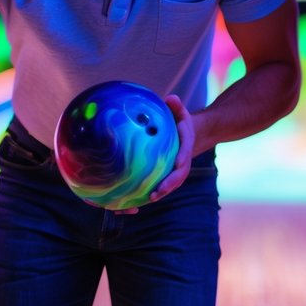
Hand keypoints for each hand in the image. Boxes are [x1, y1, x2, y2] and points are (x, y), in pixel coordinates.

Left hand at [118, 94, 194, 213]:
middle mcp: (179, 167)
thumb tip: (171, 98)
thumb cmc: (180, 123)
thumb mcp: (181, 113)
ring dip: (148, 199)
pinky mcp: (160, 179)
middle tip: (154, 195)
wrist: (186, 138)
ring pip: (162, 190)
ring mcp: (170, 176)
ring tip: (132, 207)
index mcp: (184, 152)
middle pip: (174, 182)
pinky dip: (136, 197)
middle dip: (166, 189)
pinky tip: (118, 204)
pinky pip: (149, 189)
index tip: (175, 166)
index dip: (179, 165)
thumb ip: (177, 107)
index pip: (183, 161)